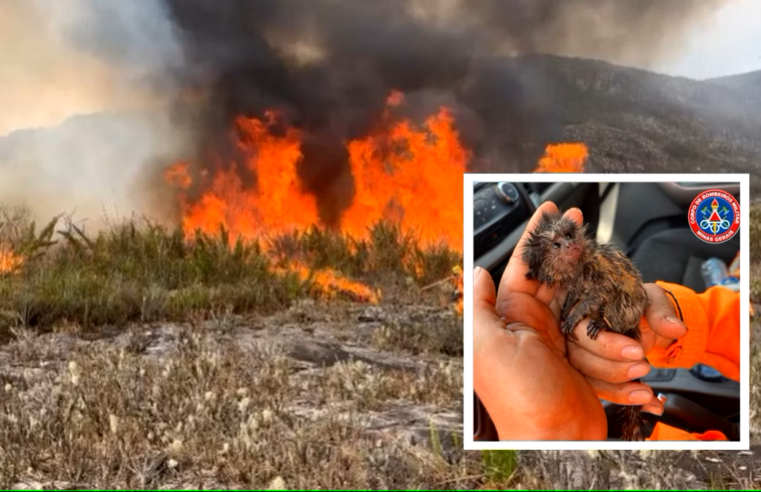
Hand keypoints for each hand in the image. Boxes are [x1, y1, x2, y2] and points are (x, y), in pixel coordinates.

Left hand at [473, 201, 606, 439]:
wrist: (554, 440)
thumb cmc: (517, 397)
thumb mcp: (485, 348)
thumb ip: (478, 307)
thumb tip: (476, 271)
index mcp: (509, 316)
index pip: (524, 265)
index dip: (538, 237)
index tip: (552, 210)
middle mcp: (533, 325)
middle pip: (556, 276)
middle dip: (569, 251)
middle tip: (582, 225)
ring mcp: (559, 340)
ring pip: (583, 301)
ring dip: (597, 297)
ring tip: (607, 287)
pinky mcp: (582, 358)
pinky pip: (600, 333)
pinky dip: (612, 327)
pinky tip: (615, 308)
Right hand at [566, 282, 687, 413]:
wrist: (641, 320)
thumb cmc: (638, 306)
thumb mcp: (651, 300)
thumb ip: (660, 312)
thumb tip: (677, 329)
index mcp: (582, 313)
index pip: (582, 332)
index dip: (606, 346)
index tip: (638, 351)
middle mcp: (574, 337)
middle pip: (579, 360)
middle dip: (612, 370)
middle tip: (644, 368)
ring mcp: (581, 358)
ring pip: (587, 381)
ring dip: (617, 391)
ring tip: (646, 394)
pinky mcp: (592, 376)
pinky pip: (603, 392)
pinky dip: (628, 400)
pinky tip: (651, 405)